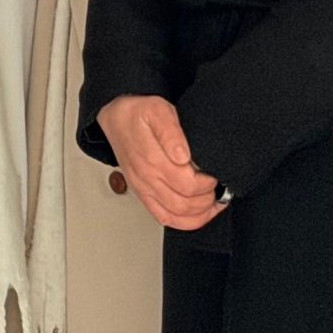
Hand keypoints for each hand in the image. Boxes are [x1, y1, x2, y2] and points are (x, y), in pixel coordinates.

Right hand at [97, 95, 223, 230]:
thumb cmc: (137, 114)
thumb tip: (182, 155)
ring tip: (212, 201)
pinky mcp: (142, 194)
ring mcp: (143, 188)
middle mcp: (146, 178)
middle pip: (185, 204)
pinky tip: (197, 214)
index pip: (188, 185)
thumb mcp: (157, 110)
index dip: (208, 183)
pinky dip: (184, 222)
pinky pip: (163, 218)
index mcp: (152, 159)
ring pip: (176, 215)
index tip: (215, 173)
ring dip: (199, 213)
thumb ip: (170, 131)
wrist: (115, 119)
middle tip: (216, 186)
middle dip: (207, 199)